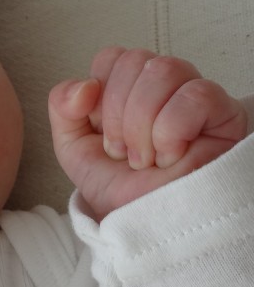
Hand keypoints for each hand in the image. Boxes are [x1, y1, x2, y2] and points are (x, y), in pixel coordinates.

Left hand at [48, 46, 247, 220]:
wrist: (145, 227)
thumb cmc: (121, 190)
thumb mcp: (74, 149)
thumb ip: (63, 107)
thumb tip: (85, 84)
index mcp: (130, 89)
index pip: (112, 58)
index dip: (100, 98)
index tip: (104, 139)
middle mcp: (164, 86)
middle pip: (134, 61)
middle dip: (118, 116)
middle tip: (126, 154)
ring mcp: (194, 96)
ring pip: (164, 70)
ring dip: (142, 125)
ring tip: (146, 159)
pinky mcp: (224, 114)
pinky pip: (195, 95)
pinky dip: (171, 131)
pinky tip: (171, 157)